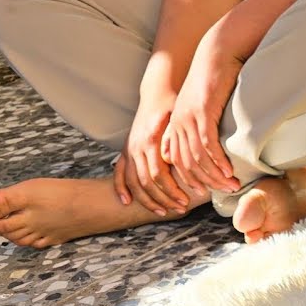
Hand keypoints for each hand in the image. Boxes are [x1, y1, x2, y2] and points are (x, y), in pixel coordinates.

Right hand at [115, 93, 188, 215]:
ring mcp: (129, 149)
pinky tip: (127, 202)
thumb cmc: (174, 108)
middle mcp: (136, 147)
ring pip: (134, 182)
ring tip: (162, 211)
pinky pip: (119, 173)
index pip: (158, 174)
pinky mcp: (126, 150)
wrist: (159, 93)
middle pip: (147, 182)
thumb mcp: (178, 121)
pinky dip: (122, 188)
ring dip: (148, 199)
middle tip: (181, 208)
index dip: (171, 190)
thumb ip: (173, 140)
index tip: (186, 201)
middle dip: (164, 198)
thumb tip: (171, 160)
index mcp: (150, 141)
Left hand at [162, 39, 241, 193]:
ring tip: (231, 185)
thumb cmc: (216, 78)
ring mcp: (188, 119)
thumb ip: (202, 125)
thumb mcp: (204, 105)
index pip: (179, 161)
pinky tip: (229, 171)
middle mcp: (178, 124)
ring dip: (215, 175)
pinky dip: (218, 161)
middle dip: (205, 182)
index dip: (191, 179)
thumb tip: (207, 146)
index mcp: (177, 124)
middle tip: (225, 192)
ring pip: (198, 158)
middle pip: (187, 164)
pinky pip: (207, 145)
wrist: (218, 53)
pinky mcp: (201, 113)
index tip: (207, 191)